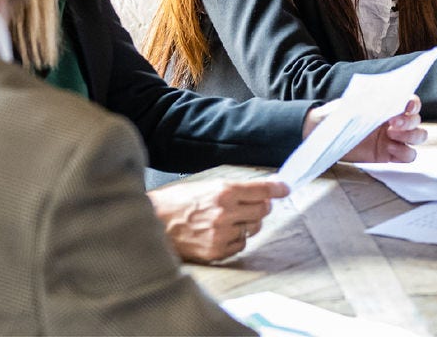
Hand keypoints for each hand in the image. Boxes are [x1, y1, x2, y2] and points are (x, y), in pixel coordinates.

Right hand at [147, 177, 286, 263]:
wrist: (152, 223)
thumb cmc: (176, 202)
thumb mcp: (205, 186)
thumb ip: (233, 189)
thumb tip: (261, 190)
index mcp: (223, 191)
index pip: (261, 189)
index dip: (276, 188)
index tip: (285, 189)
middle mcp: (225, 212)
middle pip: (262, 210)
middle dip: (262, 206)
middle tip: (254, 205)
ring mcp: (221, 234)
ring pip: (253, 228)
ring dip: (248, 223)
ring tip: (230, 219)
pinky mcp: (216, 251)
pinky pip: (240, 245)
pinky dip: (236, 239)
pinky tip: (222, 233)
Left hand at [310, 95, 426, 163]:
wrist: (323, 135)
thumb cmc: (337, 115)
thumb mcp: (352, 104)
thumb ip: (370, 101)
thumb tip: (385, 97)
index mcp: (389, 106)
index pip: (411, 102)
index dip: (413, 104)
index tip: (405, 107)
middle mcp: (395, 121)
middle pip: (417, 121)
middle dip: (410, 122)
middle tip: (393, 125)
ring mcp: (393, 139)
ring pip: (418, 137)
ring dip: (411, 137)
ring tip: (392, 137)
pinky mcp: (388, 155)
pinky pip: (407, 156)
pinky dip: (404, 153)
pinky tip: (390, 149)